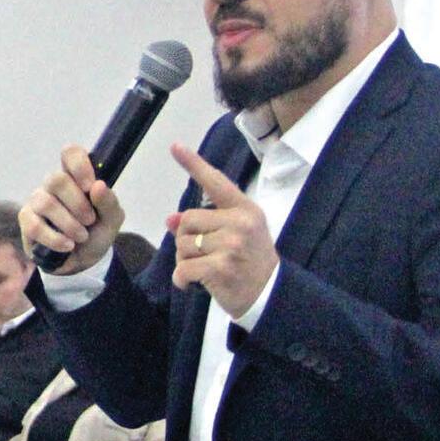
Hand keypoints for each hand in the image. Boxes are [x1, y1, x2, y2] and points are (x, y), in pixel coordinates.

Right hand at [20, 145, 126, 273]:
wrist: (82, 262)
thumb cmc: (96, 233)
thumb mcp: (112, 220)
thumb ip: (109, 202)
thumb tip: (98, 185)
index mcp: (76, 177)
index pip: (70, 153)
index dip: (79, 165)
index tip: (90, 186)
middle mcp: (53, 185)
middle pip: (56, 179)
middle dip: (77, 203)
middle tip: (90, 220)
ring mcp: (37, 201)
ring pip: (45, 203)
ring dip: (68, 224)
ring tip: (81, 236)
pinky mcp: (26, 221)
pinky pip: (35, 226)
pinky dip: (55, 239)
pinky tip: (67, 246)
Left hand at [166, 144, 278, 318]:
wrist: (268, 294)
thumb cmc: (249, 261)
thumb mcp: (234, 235)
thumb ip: (205, 223)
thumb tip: (171, 218)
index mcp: (245, 209)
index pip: (215, 182)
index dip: (193, 164)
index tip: (175, 146)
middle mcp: (240, 222)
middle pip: (187, 220)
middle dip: (186, 239)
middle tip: (205, 254)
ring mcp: (231, 245)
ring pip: (182, 245)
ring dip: (185, 260)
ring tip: (206, 268)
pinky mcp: (220, 267)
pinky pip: (182, 268)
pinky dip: (181, 279)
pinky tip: (193, 284)